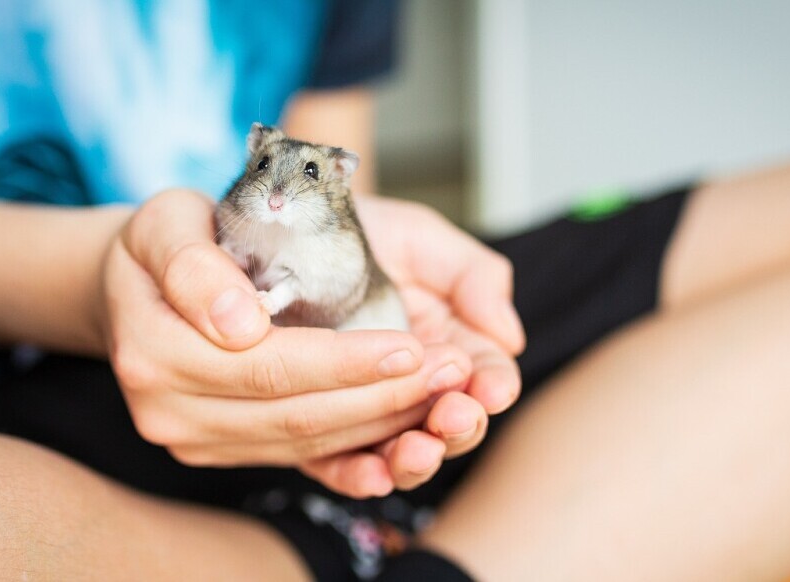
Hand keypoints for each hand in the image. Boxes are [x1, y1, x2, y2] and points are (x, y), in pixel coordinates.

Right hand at [99, 189, 474, 495]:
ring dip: (382, 424)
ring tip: (444, 393)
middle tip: (451, 373)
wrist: (139, 285)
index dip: (346, 363)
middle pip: (295, 415)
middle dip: (382, 397)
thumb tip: (239, 324)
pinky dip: (359, 443)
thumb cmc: (168, 241)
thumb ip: (194, 265)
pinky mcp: (222, 451)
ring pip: (306, 442)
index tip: (412, 347)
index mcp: (153, 350)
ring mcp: (194, 440)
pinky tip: (407, 425)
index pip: (268, 365)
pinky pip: (301, 456)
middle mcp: (168, 410)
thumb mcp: (167, 221)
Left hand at [303, 196, 523, 490]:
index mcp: (449, 343)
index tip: (491, 389)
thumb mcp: (421, 240)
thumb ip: (473, 276)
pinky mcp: (313, 426)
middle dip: (457, 427)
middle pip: (449, 425)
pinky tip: (372, 476)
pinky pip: (335, 464)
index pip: (484, 377)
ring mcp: (364, 410)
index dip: (493, 387)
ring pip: (399, 453)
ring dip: (414, 459)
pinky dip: (356, 476)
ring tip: (416, 449)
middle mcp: (411, 385)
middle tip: (453, 416)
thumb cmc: (358, 231)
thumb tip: (509, 335)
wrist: (280, 229)